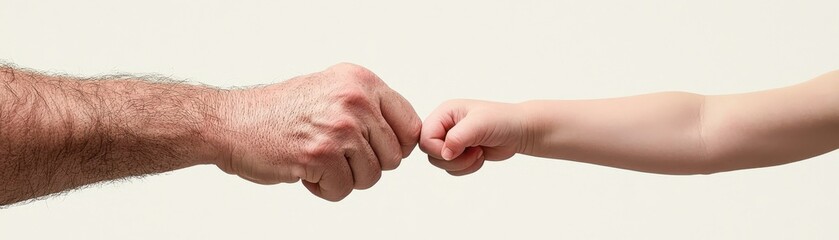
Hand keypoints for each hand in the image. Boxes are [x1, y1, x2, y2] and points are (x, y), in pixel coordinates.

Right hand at [212, 63, 420, 200]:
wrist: (231, 122)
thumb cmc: (278, 112)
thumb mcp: (331, 90)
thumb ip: (369, 107)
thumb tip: (406, 136)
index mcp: (361, 81)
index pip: (409, 125)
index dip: (394, 146)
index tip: (373, 150)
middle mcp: (354, 100)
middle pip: (394, 157)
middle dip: (366, 165)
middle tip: (336, 157)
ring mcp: (339, 127)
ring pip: (371, 176)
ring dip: (345, 179)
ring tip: (318, 162)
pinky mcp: (320, 155)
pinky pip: (343, 189)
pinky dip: (324, 189)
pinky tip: (305, 172)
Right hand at [419, 100, 531, 175]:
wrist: (520, 131)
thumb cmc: (503, 120)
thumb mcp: (480, 124)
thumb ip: (458, 137)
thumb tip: (444, 154)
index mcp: (445, 113)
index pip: (424, 137)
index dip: (438, 148)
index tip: (459, 148)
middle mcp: (445, 126)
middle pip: (430, 152)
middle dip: (453, 158)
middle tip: (472, 150)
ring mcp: (452, 140)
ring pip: (440, 163)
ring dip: (461, 164)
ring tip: (478, 152)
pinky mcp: (460, 153)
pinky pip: (452, 169)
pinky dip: (467, 168)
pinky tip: (480, 156)